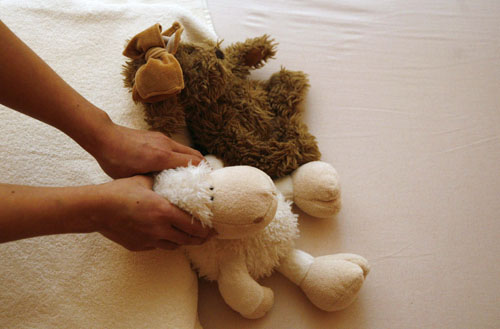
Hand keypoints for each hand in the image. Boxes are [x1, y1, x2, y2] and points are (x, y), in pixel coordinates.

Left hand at [93, 122, 203, 178]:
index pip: (194, 162)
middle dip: (204, 168)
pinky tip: (177, 167)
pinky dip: (183, 156)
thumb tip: (164, 192)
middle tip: (205, 182)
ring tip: (193, 176)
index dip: (204, 173)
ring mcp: (163, 139)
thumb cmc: (114, 160)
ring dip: (194, 161)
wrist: (103, 136)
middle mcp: (166, 145)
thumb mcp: (133, 177)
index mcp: (162, 157)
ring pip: (187, 150)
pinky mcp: (158, 136)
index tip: (209, 185)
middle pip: (196, 154)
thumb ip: (152, 182)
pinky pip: (177, 147)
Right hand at [96, 175, 211, 250]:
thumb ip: (164, 182)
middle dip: (201, 239)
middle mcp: (159, 229)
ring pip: (175, 246)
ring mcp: (149, 240)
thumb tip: (177, 177)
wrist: (96, 208)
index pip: (193, 225)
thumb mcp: (146, 181)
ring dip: (185, 242)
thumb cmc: (120, 191)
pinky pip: (158, 246)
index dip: (206, 229)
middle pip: (188, 240)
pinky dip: (166, 242)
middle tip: (209, 236)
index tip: (214, 229)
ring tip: (191, 238)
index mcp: (164, 212)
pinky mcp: (139, 246)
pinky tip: (167, 236)